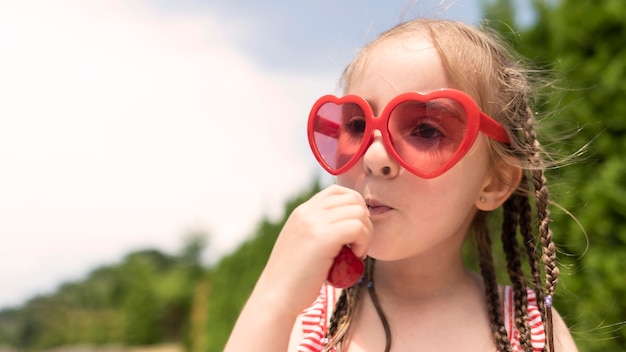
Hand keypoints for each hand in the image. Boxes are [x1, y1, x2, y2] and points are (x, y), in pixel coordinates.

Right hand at [255, 184, 372, 315]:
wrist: (276, 297)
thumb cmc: (293, 279)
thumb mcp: (302, 244)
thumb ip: (318, 230)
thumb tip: (347, 228)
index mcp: (302, 211)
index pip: (338, 192)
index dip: (354, 209)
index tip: (353, 232)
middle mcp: (307, 211)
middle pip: (354, 200)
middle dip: (364, 222)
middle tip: (357, 245)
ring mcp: (314, 222)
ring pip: (359, 213)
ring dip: (365, 234)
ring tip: (354, 253)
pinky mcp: (323, 237)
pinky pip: (358, 228)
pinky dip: (363, 243)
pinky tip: (354, 257)